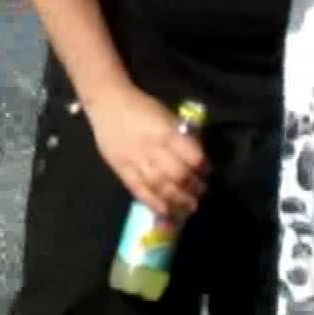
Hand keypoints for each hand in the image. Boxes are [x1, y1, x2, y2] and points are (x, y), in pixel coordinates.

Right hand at [85, 83, 207, 221]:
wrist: (106, 102)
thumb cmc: (141, 106)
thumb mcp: (166, 115)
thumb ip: (180, 137)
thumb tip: (196, 158)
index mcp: (166, 132)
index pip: (191, 156)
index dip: (203, 168)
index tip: (207, 172)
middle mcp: (152, 148)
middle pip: (177, 175)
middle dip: (193, 187)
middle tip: (201, 192)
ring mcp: (135, 160)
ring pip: (159, 186)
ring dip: (177, 200)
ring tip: (189, 207)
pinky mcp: (121, 169)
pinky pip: (138, 190)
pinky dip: (153, 203)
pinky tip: (165, 212)